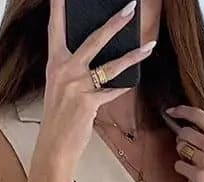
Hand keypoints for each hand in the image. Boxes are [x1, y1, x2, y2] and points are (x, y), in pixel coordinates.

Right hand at [38, 0, 156, 166]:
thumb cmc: (58, 119)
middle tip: (130, 7)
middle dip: (114, 22)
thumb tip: (95, 61)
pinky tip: (133, 82)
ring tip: (149, 45)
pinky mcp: (88, 102)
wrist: (54, 146)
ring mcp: (77, 86)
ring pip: (111, 65)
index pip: (56, 29)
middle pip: (94, 39)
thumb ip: (74, 72)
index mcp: (55, 64)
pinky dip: (123, 88)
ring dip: (133, 56)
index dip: (59, 8)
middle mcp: (65, 70)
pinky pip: (112, 91)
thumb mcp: (60, 88)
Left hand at [166, 106, 203, 181]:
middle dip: (181, 138)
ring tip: (192, 161)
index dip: (181, 111)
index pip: (198, 114)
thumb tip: (199, 128)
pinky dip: (182, 168)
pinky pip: (179, 166)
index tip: (173, 111)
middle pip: (184, 132)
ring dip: (182, 154)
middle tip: (185, 145)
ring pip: (180, 148)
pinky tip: (191, 173)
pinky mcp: (198, 176)